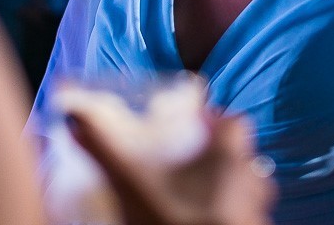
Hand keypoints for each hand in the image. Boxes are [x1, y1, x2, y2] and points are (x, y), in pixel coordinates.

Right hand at [71, 112, 274, 224]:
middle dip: (222, 158)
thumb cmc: (171, 222)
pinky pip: (244, 220)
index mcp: (228, 161)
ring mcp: (254, 217)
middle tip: (191, 164)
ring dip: (227, 191)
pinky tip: (198, 222)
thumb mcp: (132, 186)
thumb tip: (80, 121)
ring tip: (195, 198)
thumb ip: (106, 151)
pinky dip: (227, 218)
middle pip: (245, 160)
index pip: (235, 124)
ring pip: (249, 194)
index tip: (193, 123)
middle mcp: (250, 186)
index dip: (215, 119)